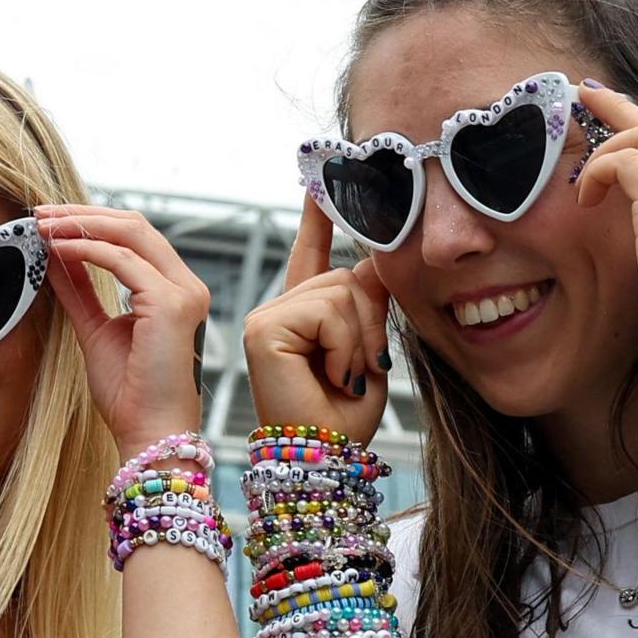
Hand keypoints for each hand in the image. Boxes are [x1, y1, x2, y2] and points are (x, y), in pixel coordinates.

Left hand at [35, 205, 212, 448]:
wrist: (146, 433)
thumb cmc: (128, 393)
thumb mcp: (95, 329)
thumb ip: (80, 290)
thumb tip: (54, 255)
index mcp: (174, 290)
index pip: (134, 237)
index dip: (90, 222)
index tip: (48, 220)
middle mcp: (186, 285)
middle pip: (134, 225)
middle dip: (82, 214)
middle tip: (39, 213)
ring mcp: (184, 292)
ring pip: (130, 233)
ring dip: (79, 225)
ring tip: (41, 226)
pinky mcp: (171, 303)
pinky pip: (122, 260)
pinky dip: (85, 248)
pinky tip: (55, 248)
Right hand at [244, 205, 391, 443]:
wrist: (327, 456)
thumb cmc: (345, 417)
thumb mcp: (368, 349)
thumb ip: (369, 303)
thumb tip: (374, 259)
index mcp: (302, 315)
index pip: (311, 253)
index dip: (317, 219)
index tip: (318, 182)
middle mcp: (278, 310)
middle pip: (346, 277)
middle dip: (370, 323)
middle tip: (358, 370)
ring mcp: (265, 317)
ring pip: (340, 293)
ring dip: (359, 340)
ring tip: (344, 376)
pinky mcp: (263, 329)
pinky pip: (326, 313)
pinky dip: (343, 347)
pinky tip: (330, 376)